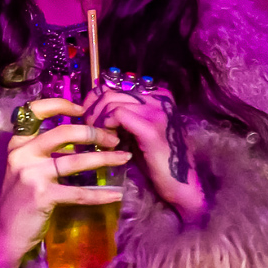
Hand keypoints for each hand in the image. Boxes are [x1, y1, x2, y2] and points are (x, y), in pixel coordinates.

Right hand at [0, 99, 130, 267]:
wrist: (5, 233)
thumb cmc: (19, 200)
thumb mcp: (24, 168)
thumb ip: (43, 151)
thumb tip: (79, 137)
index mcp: (18, 143)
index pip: (35, 110)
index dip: (61, 105)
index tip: (83, 109)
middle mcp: (22, 154)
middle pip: (65, 132)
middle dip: (94, 133)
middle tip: (114, 138)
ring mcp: (32, 174)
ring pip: (76, 160)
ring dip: (105, 158)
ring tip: (124, 158)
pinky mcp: (43, 195)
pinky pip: (79, 192)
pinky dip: (100, 194)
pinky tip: (116, 194)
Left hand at [83, 87, 205, 224]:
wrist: (181, 184)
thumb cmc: (157, 160)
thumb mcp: (139, 130)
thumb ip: (125, 114)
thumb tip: (95, 106)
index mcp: (158, 95)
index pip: (116, 84)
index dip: (95, 98)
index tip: (86, 115)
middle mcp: (159, 97)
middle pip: (111, 91)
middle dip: (92, 109)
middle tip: (87, 129)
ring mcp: (157, 111)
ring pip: (111, 101)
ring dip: (97, 120)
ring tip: (98, 138)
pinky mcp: (151, 127)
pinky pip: (118, 114)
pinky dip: (107, 126)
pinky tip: (109, 142)